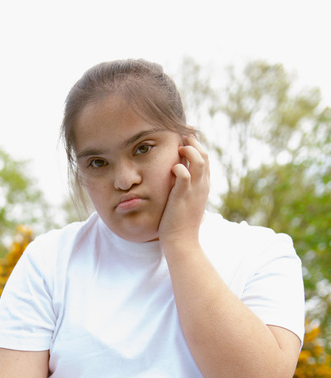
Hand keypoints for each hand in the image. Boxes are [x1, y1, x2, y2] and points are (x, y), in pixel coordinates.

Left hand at [158, 134, 209, 248]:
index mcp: (203, 186)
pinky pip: (184, 175)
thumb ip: (185, 190)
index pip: (205, 160)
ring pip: (199, 161)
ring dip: (189, 151)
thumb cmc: (180, 224)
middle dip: (194, 143)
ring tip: (179, 148)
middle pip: (205, 156)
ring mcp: (194, 191)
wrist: (182, 241)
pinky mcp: (183, 197)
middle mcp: (202, 186)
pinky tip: (172, 168)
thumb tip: (178, 180)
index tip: (186, 138)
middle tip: (183, 136)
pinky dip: (178, 168)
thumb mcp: (186, 203)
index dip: (197, 146)